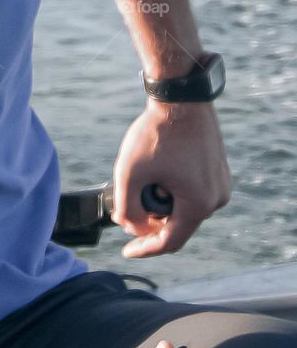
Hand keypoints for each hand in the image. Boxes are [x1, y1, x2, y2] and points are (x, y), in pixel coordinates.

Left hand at [111, 99, 231, 256]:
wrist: (180, 97)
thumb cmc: (156, 132)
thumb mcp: (130, 171)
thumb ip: (126, 206)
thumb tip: (130, 227)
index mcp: (199, 204)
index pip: (170, 242)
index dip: (145, 248)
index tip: (126, 251)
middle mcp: (216, 198)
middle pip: (177, 224)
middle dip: (150, 218)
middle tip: (127, 204)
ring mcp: (220, 184)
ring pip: (184, 206)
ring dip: (161, 200)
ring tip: (143, 177)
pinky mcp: (218, 170)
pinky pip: (193, 190)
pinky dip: (173, 187)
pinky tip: (159, 168)